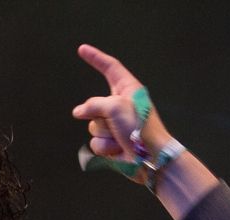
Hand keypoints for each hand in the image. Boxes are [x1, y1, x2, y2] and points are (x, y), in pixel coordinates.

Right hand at [72, 43, 174, 174]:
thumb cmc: (140, 128)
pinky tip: (119, 150)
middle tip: (116, 123)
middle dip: (99, 115)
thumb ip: (93, 105)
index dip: (95, 58)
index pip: (109, 68)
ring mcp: (115, 125)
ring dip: (104, 134)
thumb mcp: (115, 107)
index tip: (82, 49)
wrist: (151, 159)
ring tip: (121, 138)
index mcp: (127, 90)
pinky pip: (95, 142)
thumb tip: (78, 112)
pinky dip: (105, 148)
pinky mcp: (112, 142)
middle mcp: (120, 106)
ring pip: (93, 126)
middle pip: (93, 104)